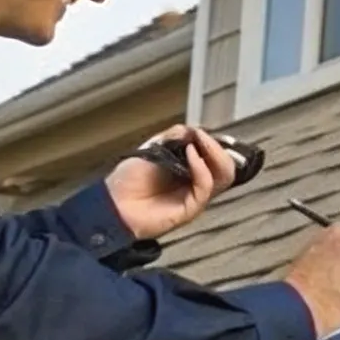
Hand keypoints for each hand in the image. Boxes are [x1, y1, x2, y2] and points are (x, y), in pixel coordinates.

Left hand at [103, 125, 237, 239]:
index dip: (214, 141)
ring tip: (199, 142)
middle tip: (202, 136)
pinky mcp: (190, 208)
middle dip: (218, 146)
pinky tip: (189, 153)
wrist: (113, 203)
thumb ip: (174, 137)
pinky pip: (206, 185)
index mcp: (190, 170)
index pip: (216, 155)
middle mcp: (196, 183)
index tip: (201, 130)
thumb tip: (193, 130)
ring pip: (224, 176)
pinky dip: (201, 166)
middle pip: (227, 166)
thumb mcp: (153, 147)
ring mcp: (195, 196)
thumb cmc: (128, 180)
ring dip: (215, 154)